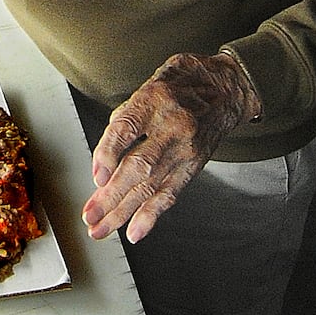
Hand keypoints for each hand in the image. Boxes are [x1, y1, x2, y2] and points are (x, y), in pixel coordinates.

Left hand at [82, 52, 261, 243]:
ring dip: (123, 212)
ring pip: (151, 186)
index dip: (107, 155)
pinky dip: (151, 215)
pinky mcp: (194, 165)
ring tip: (102, 228)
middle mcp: (172, 125)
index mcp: (155, 99)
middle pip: (138, 166)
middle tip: (89, 216)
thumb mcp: (149, 85)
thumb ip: (125, 119)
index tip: (96, 178)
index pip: (126, 129)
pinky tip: (135, 231)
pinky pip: (171, 193)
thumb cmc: (181, 83)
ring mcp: (185, 148)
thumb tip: (103, 160)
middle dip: (110, 196)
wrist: (226, 88)